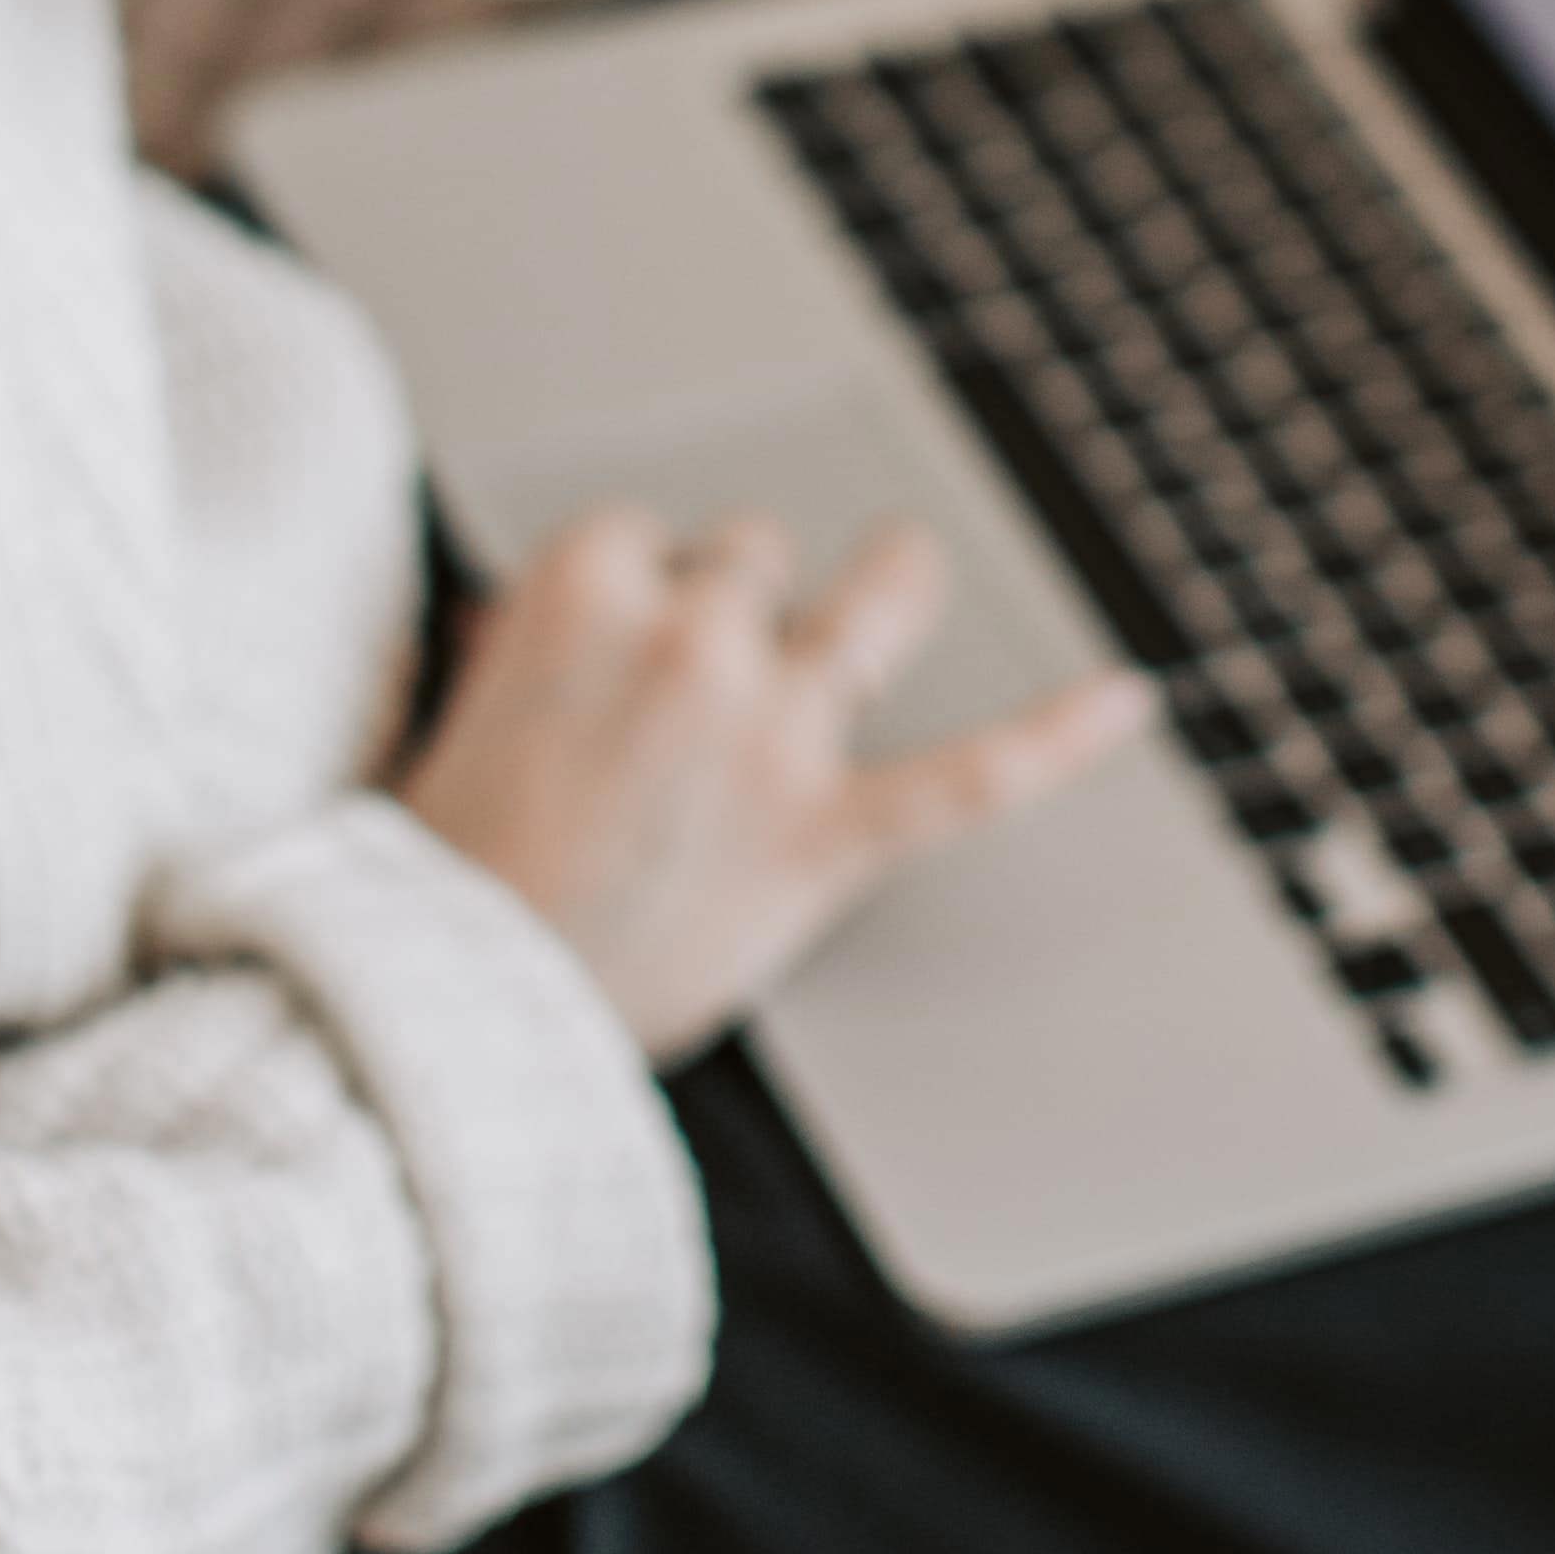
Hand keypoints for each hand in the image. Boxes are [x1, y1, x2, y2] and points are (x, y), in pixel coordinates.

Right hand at [393, 505, 1150, 1066]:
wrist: (445, 1012)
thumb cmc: (425, 884)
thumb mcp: (440, 728)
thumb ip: (501, 658)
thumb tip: (507, 629)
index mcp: (575, 590)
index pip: (649, 541)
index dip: (644, 598)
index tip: (623, 659)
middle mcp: (688, 637)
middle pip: (753, 561)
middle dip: (739, 608)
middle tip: (705, 686)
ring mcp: (769, 731)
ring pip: (868, 605)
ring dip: (887, 592)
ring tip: (900, 583)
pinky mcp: (825, 835)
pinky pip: (970, 774)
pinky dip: (1061, 733)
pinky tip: (1129, 697)